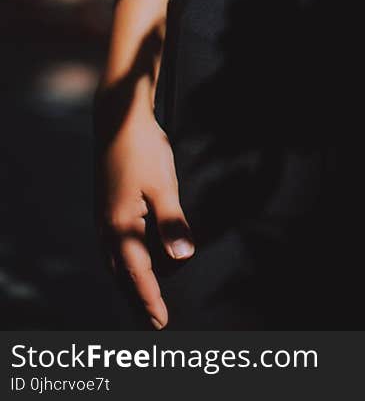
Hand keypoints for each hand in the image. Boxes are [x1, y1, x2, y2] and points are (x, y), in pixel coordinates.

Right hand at [94, 103, 194, 328]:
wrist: (119, 120)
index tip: (160, 322)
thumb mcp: (164, 186)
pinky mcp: (107, 209)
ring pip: (118, 262)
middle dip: (139, 298)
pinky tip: (139, 260)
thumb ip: (173, 223)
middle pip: (124, 275)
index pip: (138, 275)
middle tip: (154, 320)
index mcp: (121, 226)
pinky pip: (115, 247)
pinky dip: (128, 261)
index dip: (150, 299)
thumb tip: (182, 257)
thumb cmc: (143, 150)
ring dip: (133, 280)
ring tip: (149, 295)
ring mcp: (104, 219)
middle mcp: (107, 228)